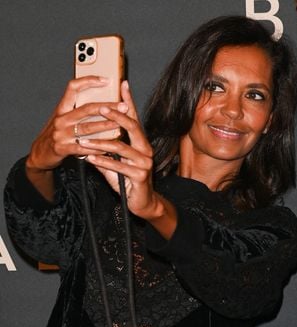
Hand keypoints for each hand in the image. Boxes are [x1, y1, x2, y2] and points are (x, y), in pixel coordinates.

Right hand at [26, 76, 120, 172]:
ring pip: (87, 128)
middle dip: (107, 107)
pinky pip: (83, 148)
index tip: (106, 80)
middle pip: (86, 109)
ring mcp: (61, 133)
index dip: (89, 81)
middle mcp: (61, 119)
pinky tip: (108, 148)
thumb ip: (79, 111)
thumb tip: (103, 102)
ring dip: (105, 126)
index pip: (73, 88)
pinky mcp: (62, 148)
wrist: (41, 153)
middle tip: (123, 106)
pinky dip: (97, 148)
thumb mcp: (65, 119)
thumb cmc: (58, 134)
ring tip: (120, 125)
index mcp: (62, 108)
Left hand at [81, 81, 173, 229]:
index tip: (122, 84)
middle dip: (115, 116)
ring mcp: (144, 162)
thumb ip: (105, 150)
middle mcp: (145, 149)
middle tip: (99, 108)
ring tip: (82, 142)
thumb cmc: (129, 181)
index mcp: (140, 142)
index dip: (129, 101)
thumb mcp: (116, 162)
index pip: (134, 118)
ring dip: (99, 143)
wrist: (142, 203)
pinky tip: (89, 159)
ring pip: (120, 147)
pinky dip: (102, 162)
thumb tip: (88, 139)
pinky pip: (118, 166)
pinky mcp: (140, 176)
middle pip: (132, 126)